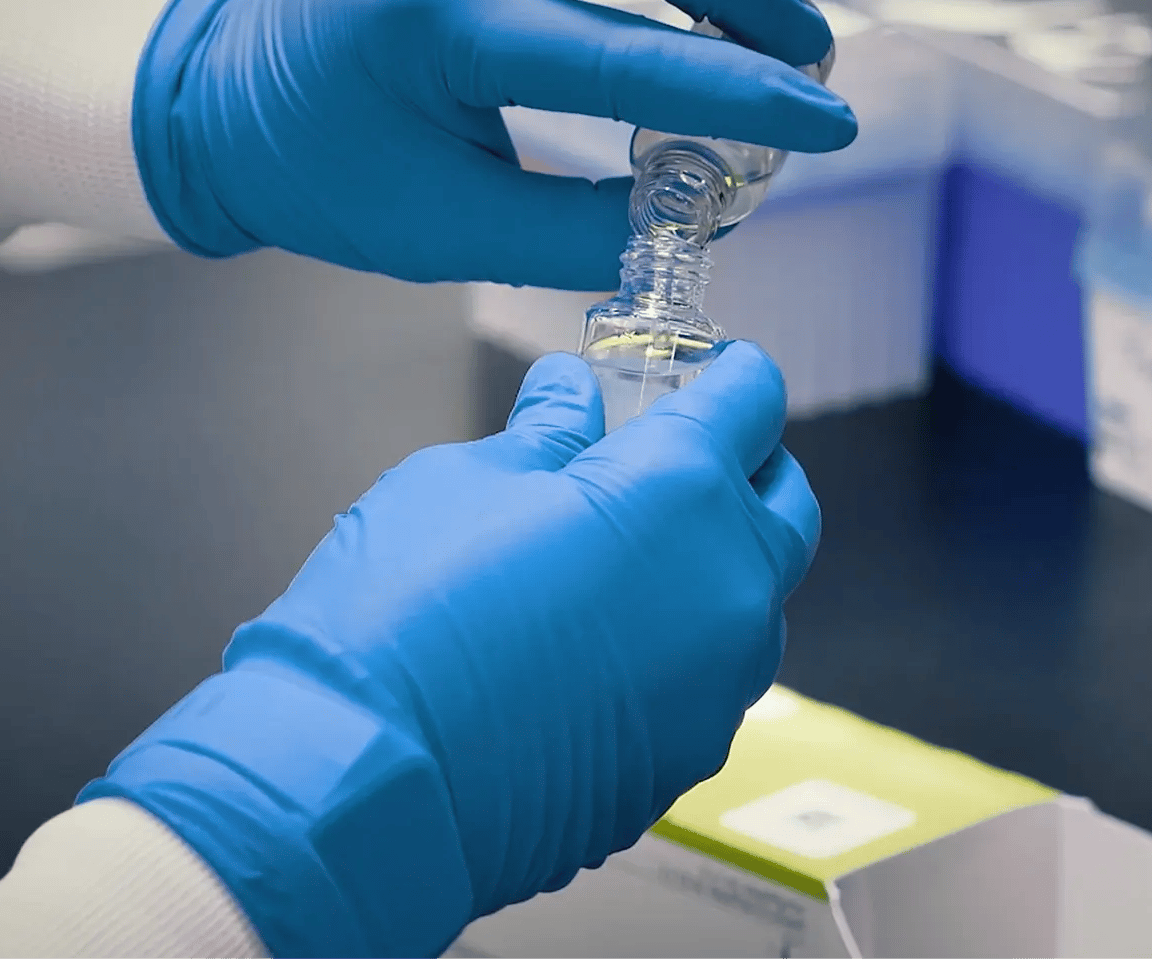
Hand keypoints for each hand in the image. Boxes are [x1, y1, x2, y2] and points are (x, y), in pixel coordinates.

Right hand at [79, 342, 819, 957]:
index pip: (752, 400)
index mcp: (680, 490)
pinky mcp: (687, 758)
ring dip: (719, 568)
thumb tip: (571, 399)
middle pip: (786, 505)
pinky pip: (711, 682)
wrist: (365, 780)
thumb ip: (543, 434)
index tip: (720, 371)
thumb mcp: (463, 482)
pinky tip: (606, 650)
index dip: (734, 375)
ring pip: (757, 604)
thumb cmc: (401, 614)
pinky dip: (682, 650)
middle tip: (687, 460)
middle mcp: (727, 587)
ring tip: (636, 563)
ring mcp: (717, 685)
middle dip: (750, 471)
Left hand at [133, 0, 856, 289]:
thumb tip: (694, 217)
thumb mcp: (443, 229)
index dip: (741, 96)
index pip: (622, 57)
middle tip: (811, 68)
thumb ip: (576, 229)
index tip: (827, 127)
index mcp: (445, 28)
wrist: (231, 93)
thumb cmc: (326, 168)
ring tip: (785, 31)